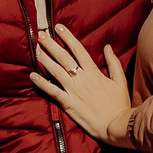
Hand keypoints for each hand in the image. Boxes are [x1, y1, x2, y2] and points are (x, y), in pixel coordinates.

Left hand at [32, 24, 133, 144]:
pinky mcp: (68, 104)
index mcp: (94, 72)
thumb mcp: (120, 81)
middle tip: (40, 34)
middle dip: (51, 44)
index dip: (67, 37)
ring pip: (56, 71)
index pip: (78, 50)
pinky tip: (32, 75)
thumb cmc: (120, 104)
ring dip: (44, 59)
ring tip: (36, 48)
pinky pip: (52, 91)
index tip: (58, 27)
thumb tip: (107, 47)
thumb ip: (113, 63)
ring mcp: (74, 91)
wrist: (118, 125)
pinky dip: (42, 83)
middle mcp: (82, 78)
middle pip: (64, 57)